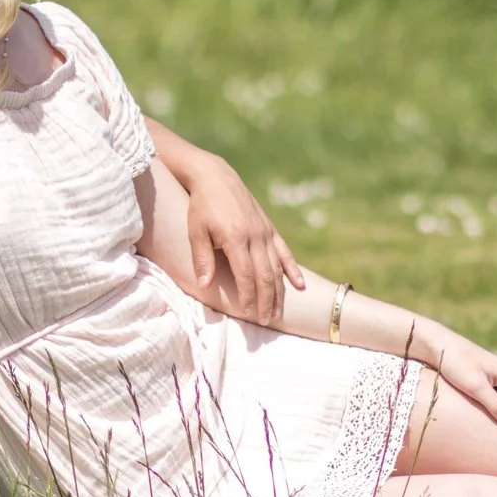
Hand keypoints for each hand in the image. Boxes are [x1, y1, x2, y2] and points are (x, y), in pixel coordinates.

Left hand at [182, 156, 305, 324]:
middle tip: (267, 320)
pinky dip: (292, 270)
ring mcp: (265, 232)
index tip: (247, 312)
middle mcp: (255, 236)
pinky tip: (300, 286)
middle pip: (265, 275)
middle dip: (267, 300)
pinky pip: (284, 252)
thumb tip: (204, 285)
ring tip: (280, 312)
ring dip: (279, 291)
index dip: (247, 295)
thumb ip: (201, 258)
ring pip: (277, 267)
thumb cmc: (201, 206)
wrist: (215, 176)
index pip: (245, 275)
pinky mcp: (269, 228)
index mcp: (235, 238)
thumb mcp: (195, 231)